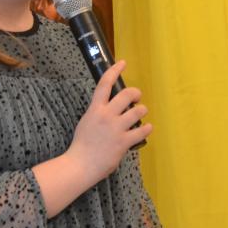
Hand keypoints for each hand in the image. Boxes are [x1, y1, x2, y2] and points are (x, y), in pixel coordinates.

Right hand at [68, 61, 151, 182]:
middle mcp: (106, 115)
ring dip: (142, 110)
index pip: (105, 84)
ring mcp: (116, 128)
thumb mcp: (86, 121)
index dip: (115, 71)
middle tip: (137, 98)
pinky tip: (146, 129)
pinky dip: (147, 129)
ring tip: (141, 114)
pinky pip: (142, 130)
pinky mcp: (124, 142)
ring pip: (138, 111)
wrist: (80, 164)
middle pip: (127, 94)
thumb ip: (98, 112)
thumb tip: (110, 108)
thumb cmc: (81, 144)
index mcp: (95, 109)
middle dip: (136, 93)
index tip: (123, 63)